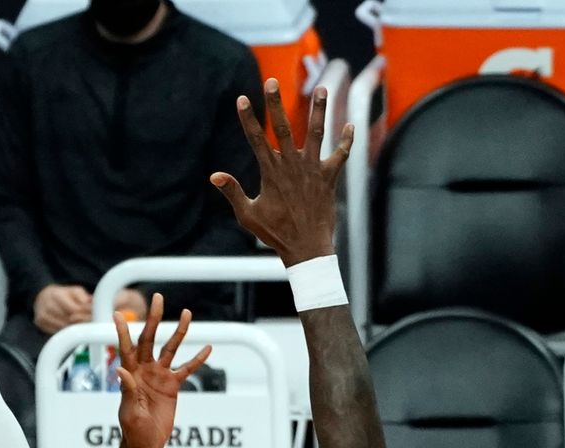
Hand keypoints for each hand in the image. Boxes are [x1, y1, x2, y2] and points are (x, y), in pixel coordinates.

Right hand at [34, 284, 93, 334]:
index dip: (85, 314)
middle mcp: (47, 304)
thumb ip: (84, 297)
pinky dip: (65, 332)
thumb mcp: (74, 291)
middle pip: (68, 320)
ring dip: (74, 329)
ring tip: (82, 327)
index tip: (93, 317)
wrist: (42, 296)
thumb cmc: (62, 295)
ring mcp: (42, 315)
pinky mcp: (39, 323)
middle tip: (91, 324)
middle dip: (81, 322)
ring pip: (63, 328)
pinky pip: (56, 332)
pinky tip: (71, 329)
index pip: (74, 309)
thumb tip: (93, 306)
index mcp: (56, 294)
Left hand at [114, 293, 211, 447]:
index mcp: (131, 374)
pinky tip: (207, 347)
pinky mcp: (173, 386)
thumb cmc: (132, 430)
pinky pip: (187, 369)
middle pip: (150, 339)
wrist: (145, 444)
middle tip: (159, 298)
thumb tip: (122, 371)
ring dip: (179, 331)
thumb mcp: (129, 412)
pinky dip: (197, 359)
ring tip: (187, 313)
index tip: (117, 313)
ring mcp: (160, 376)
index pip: (126, 348)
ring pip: (171, 348)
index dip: (122, 331)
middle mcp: (145, 370)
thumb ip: (127, 391)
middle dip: (155, 319)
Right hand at [212, 80, 348, 266]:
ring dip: (318, 110)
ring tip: (321, 88)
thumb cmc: (275, 233)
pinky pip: (340, 154)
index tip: (242, 99)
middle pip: (283, 127)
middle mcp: (293, 165)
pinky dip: (346, 140)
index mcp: (271, 172)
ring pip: (316, 133)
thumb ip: (233, 192)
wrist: (307, 249)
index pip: (256, 139)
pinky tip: (350, 124)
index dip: (248, 118)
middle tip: (271, 81)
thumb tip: (214, 175)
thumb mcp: (248, 215)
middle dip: (275, 103)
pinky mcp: (330, 177)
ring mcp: (313, 169)